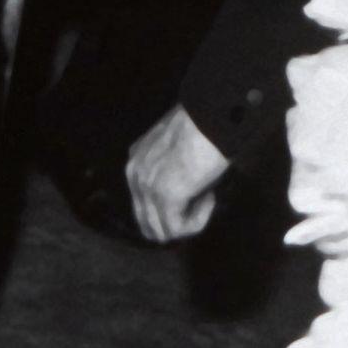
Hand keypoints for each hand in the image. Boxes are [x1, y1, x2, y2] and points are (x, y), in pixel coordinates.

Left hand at [124, 106, 231, 241]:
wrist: (213, 115)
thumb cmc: (204, 125)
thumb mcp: (177, 146)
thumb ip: (171, 166)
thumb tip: (188, 189)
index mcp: (136, 161)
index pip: (143, 205)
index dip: (172, 209)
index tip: (197, 193)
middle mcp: (135, 175)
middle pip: (148, 224)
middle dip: (176, 222)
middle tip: (201, 206)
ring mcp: (147, 187)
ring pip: (162, 231)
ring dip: (188, 222)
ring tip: (207, 197)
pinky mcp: (166, 196)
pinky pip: (178, 229)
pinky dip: (197, 221)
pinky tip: (210, 198)